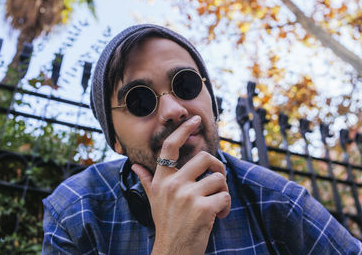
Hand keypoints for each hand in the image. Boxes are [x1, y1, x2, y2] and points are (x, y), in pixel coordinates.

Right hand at [132, 115, 230, 254]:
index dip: (183, 130)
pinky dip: (226, 206)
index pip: (170, 148)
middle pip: (204, 158)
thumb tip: (135, 166)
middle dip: (217, 167)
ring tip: (216, 204)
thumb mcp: (153, 200)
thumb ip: (147, 180)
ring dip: (222, 191)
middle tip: (217, 180)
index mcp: (162, 180)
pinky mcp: (203, 208)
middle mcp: (173, 185)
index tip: (195, 119)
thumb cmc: (166, 224)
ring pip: (218, 178)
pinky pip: (225, 196)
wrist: (173, 251)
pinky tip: (219, 216)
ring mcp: (188, 196)